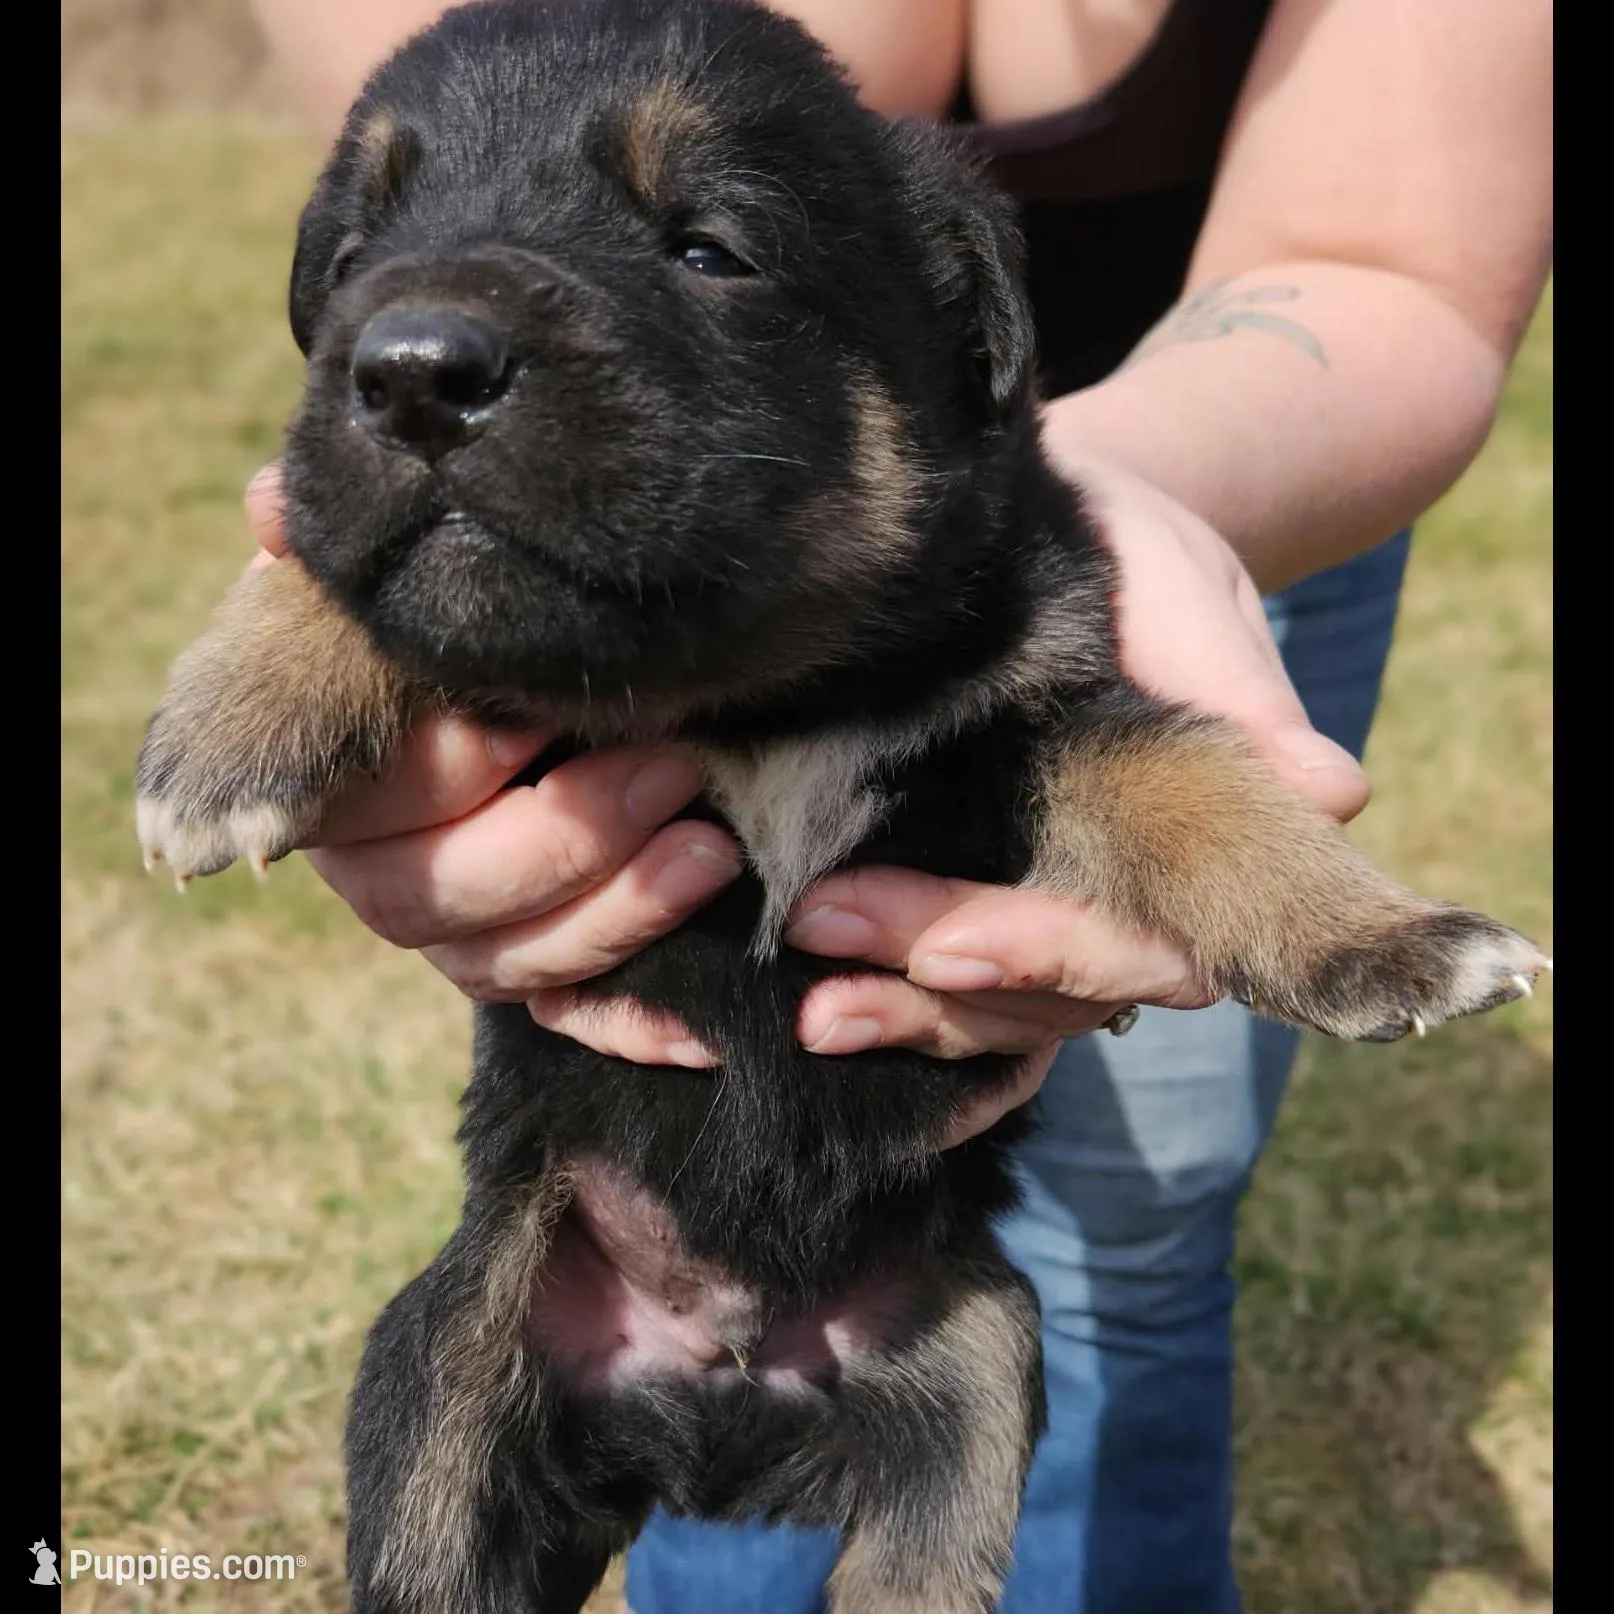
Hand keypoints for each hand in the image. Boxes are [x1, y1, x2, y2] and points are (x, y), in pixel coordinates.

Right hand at [242, 466, 745, 1065]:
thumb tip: (271, 513)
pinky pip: (574, 1019)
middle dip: (560, 842)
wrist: (541, 674)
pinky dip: (637, 1020)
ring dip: (612, 918)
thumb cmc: (469, 622)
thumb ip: (349, 557)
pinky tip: (707, 1004)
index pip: (371, 797)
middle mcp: (383, 871)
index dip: (455, 767)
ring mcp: (462, 933)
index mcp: (334, 778)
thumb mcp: (409, 579)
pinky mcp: (537, 969)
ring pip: (505, 968)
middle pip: (435, 899)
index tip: (541, 710)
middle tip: (669, 771)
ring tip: (711, 851)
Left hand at [530, 454, 1372, 1143]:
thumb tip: (1330, 796)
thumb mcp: (1179, 589)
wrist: (1045, 540)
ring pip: (991, 1018)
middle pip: (1047, 995)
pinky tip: (813, 1023)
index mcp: (1188, 838)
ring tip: (807, 1004)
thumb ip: (1230, 683)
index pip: (1141, 942)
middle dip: (936, 981)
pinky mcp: (968, 911)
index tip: (949, 947)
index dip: (1048, 954)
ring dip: (897, 1010)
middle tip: (822, 927)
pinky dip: (890, 1021)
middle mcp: (1118, 902)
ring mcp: (1042, 915)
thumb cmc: (1126, 556)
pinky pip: (943, 1004)